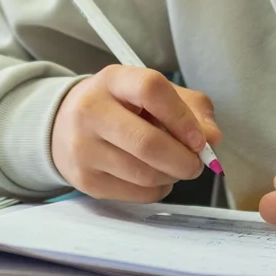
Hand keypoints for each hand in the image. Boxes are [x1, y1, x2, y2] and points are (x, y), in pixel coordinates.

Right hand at [50, 66, 218, 202]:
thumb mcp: (150, 93)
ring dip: (172, 176)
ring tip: (174, 167)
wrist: (62, 126)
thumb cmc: (119, 107)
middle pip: (148, 143)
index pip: (151, 90)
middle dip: (184, 160)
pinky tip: (154, 177)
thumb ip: (190, 107)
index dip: (182, 117)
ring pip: (145, 175)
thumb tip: (212, 138)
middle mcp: (91, 111)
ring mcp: (84, 149)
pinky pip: (138, 195)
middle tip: (196, 163)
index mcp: (113, 80)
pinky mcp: (85, 181)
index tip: (199, 139)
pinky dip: (158, 190)